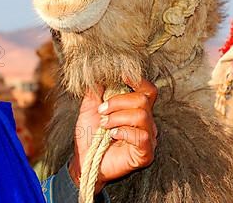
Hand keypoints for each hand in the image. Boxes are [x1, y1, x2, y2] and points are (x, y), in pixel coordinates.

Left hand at [68, 78, 157, 193]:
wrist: (84, 159)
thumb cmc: (89, 134)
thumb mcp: (89, 108)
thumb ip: (95, 90)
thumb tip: (97, 71)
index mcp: (135, 109)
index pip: (147, 90)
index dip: (137, 80)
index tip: (120, 76)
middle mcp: (146, 122)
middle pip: (143, 99)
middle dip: (118, 101)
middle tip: (102, 111)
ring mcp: (148, 138)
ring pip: (141, 116)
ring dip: (117, 117)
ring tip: (105, 125)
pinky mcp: (145, 154)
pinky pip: (142, 136)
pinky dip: (123, 132)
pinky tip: (112, 135)